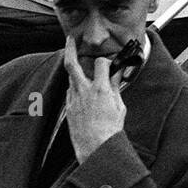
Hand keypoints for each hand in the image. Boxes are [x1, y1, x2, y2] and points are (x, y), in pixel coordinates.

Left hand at [63, 36, 126, 162]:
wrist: (95, 149)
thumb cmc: (110, 130)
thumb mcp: (119, 106)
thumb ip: (115, 88)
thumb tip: (116, 75)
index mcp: (99, 89)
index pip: (100, 63)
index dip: (106, 61)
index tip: (109, 64)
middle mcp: (84, 92)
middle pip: (71, 64)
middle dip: (70, 49)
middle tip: (70, 38)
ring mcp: (73, 100)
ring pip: (71, 79)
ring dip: (77, 72)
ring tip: (82, 69)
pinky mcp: (69, 110)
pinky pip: (70, 93)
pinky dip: (76, 88)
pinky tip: (83, 92)